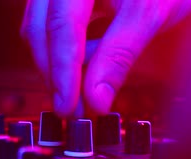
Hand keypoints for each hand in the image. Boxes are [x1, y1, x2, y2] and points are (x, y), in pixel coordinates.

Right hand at [20, 0, 190, 115]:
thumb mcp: (150, 15)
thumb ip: (119, 55)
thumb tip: (95, 99)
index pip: (61, 24)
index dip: (62, 69)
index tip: (68, 105)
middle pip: (41, 28)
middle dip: (55, 72)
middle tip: (72, 111)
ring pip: (42, 29)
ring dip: (57, 66)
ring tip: (79, 98)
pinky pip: (54, 26)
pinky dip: (67, 53)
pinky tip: (84, 75)